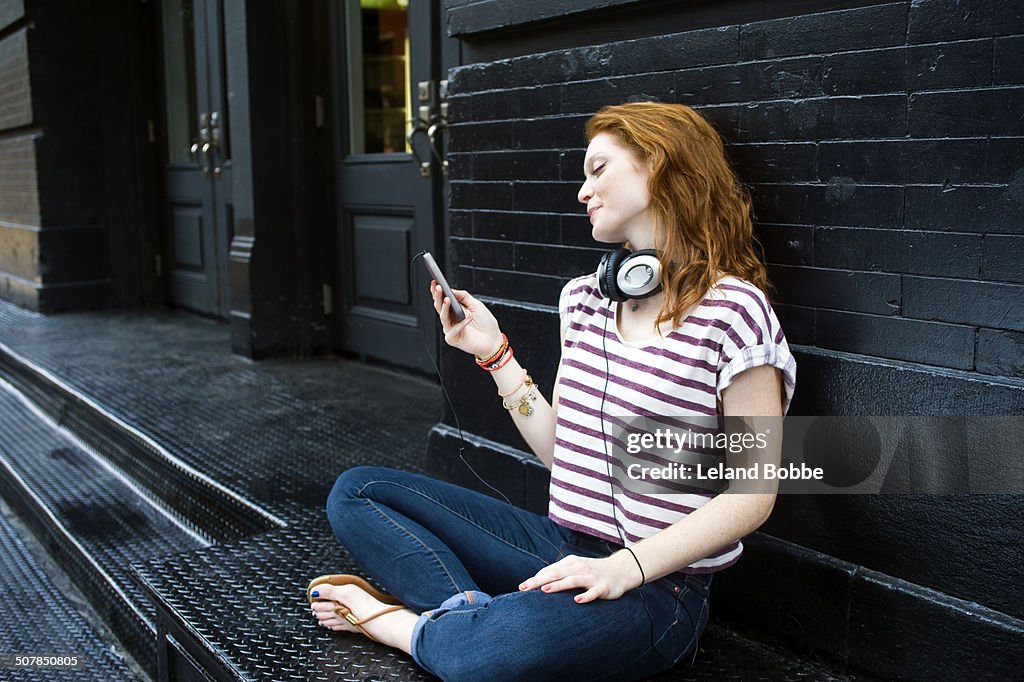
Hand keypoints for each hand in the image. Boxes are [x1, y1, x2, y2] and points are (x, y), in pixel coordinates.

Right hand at [429, 281, 502, 357]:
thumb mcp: (476, 305)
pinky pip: (452, 330)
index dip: (437, 291)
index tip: (435, 282)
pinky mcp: (453, 339)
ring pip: (443, 317)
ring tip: (447, 299)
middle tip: (438, 287)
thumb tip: (452, 290)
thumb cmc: (486, 324)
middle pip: (439, 307)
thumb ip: (464, 296)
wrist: (494, 340)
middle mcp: (451, 319)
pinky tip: (468, 318)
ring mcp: (451, 329)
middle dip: (438, 296)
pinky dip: (460, 324)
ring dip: (444, 307)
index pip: (442, 300)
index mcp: (455, 311)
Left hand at [517, 552, 641, 603]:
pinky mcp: (603, 587)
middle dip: (540, 580)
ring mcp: (591, 577)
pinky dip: (586, 595)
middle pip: (557, 573)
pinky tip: (578, 600)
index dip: (536, 578)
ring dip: (559, 585)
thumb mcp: (575, 568)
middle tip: (525, 588)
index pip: (550, 570)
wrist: (621, 570)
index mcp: (571, 563)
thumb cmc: (592, 571)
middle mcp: (579, 568)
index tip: (522, 587)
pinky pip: (594, 592)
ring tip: (545, 590)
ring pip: (573, 580)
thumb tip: (538, 581)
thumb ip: (559, 573)